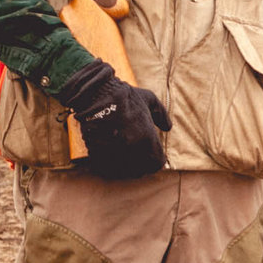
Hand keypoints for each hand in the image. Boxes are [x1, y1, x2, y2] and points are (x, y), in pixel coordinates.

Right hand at [57, 62, 171, 178]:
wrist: (94, 92)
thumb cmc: (124, 95)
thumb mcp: (148, 99)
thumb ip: (161, 115)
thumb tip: (168, 128)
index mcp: (146, 137)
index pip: (156, 163)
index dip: (156, 162)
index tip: (154, 158)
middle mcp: (130, 147)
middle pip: (139, 171)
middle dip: (140, 167)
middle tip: (138, 160)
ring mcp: (111, 150)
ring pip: (121, 170)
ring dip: (123, 167)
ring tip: (122, 157)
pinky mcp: (95, 151)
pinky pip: (104, 166)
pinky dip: (107, 163)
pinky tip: (108, 154)